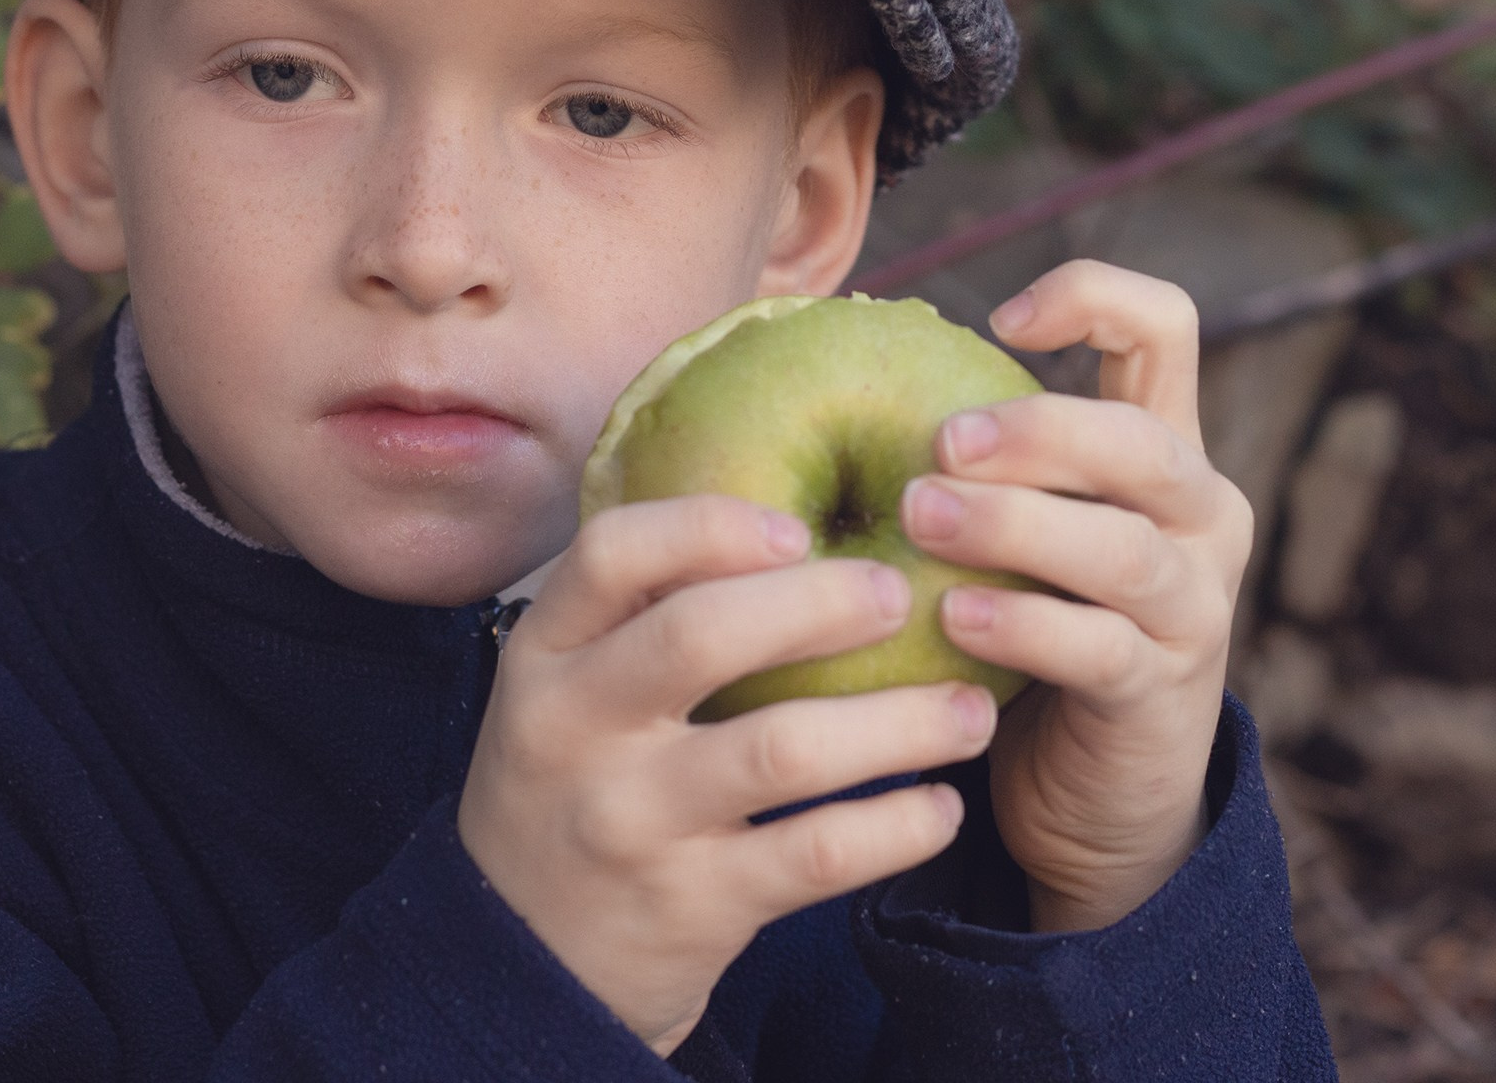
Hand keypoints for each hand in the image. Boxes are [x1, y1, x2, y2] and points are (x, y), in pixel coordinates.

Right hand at [456, 495, 998, 1055]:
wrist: (524, 970)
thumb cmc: (575, 793)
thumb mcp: (566, 697)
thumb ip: (642, 620)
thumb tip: (799, 527)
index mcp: (543, 659)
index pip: (610, 554)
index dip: (711, 525)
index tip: (798, 528)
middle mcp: (573, 731)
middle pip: (701, 634)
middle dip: (822, 603)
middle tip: (902, 596)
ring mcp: (631, 823)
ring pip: (783, 749)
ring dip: (899, 721)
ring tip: (970, 711)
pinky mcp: (691, 907)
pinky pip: (817, 855)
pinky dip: (897, 826)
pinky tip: (940, 806)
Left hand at [897, 259, 1251, 933]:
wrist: (1097, 793)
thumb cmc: (1028, 627)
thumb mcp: (1019, 528)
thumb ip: (972, 455)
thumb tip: (824, 356)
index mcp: (1163, 451)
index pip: (1166, 327)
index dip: (1093, 297)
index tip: (999, 322)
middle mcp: (1198, 517)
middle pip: (1144, 441)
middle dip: (1038, 432)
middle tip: (940, 443)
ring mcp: (1192, 608)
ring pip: (1124, 548)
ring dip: (1014, 526)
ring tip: (919, 517)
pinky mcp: (1160, 693)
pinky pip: (1100, 648)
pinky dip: (1024, 627)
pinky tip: (954, 619)